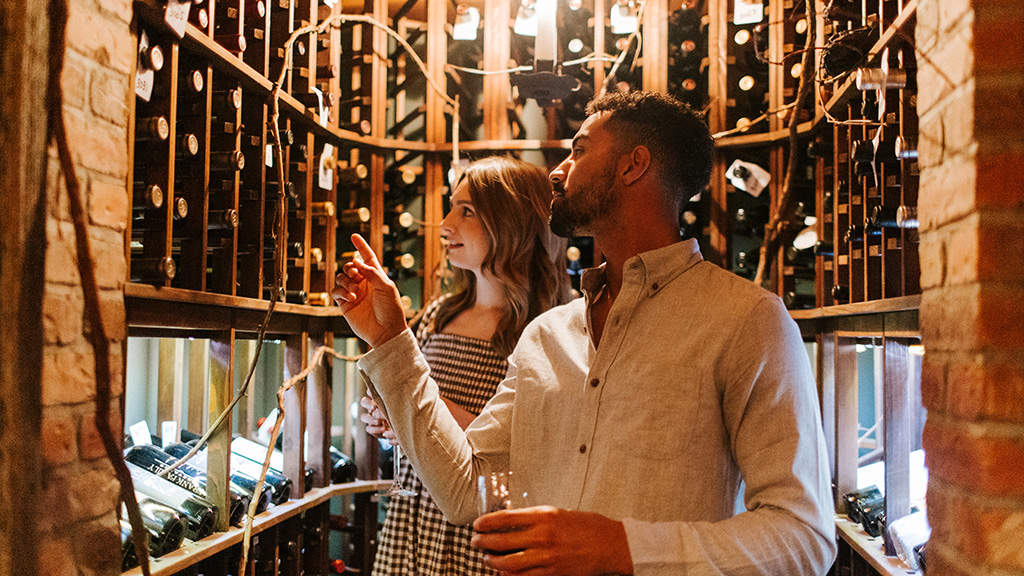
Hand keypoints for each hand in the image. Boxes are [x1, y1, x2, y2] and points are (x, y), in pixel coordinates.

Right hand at [332, 234, 407, 347]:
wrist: (386, 332)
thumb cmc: (391, 309)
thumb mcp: (386, 286)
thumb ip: (371, 272)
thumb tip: (356, 261)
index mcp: (376, 277)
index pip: (367, 258)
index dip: (361, 246)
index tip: (354, 236)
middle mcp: (364, 283)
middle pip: (350, 266)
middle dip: (350, 267)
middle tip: (355, 274)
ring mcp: (354, 293)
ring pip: (341, 278)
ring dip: (345, 280)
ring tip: (354, 290)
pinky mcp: (345, 304)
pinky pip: (336, 292)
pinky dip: (341, 291)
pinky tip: (351, 297)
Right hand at [358, 395, 398, 444]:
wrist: (404, 426)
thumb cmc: (403, 412)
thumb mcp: (399, 405)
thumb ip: (395, 401)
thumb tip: (391, 395)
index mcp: (378, 399)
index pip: (370, 391)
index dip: (370, 392)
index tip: (376, 394)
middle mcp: (373, 407)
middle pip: (363, 402)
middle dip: (367, 403)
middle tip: (374, 406)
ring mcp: (371, 418)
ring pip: (363, 417)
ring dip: (370, 419)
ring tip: (379, 421)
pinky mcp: (372, 428)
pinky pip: (368, 429)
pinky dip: (375, 429)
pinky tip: (383, 429)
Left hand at [471, 507, 632, 575]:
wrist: (611, 544)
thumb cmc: (587, 526)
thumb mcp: (558, 513)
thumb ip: (534, 519)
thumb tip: (509, 522)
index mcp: (544, 516)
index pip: (505, 518)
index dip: (486, 522)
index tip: (477, 524)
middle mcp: (543, 536)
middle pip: (502, 541)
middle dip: (483, 542)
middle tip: (475, 542)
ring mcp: (547, 557)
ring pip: (508, 563)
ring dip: (493, 562)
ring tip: (487, 559)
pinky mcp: (553, 573)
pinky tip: (503, 573)